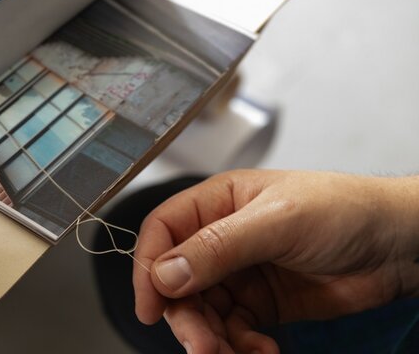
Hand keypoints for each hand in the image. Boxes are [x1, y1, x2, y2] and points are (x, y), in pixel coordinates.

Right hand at [133, 170, 418, 352]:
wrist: (398, 245)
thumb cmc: (344, 211)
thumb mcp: (279, 221)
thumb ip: (219, 246)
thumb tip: (166, 273)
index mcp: (218, 202)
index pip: (163, 230)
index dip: (148, 267)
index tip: (151, 306)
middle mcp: (222, 237)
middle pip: (179, 280)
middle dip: (187, 316)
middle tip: (202, 346)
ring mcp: (241, 272)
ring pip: (204, 311)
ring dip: (212, 338)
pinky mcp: (262, 303)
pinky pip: (233, 330)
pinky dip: (240, 347)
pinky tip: (263, 350)